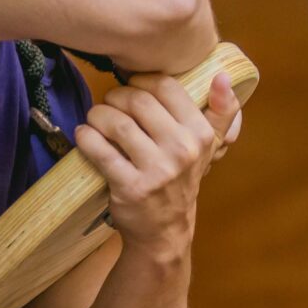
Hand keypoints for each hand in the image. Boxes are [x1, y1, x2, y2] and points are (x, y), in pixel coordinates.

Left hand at [75, 72, 240, 260]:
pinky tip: (85, 135)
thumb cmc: (181, 180)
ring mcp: (157, 170)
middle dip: (115, 97)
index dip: (141, 81)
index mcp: (201, 133)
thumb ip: (222, 111)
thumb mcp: (209, 147)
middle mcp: (183, 150)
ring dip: (98, 115)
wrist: (165, 231)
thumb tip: (223, 76)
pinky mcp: (130, 187)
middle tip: (109, 105)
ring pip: (116, 123)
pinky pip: (99, 150)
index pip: (165, 86)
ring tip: (96, 119)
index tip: (131, 89)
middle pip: (138, 101)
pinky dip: (86, 137)